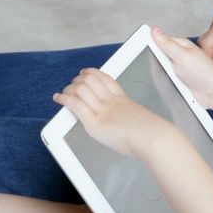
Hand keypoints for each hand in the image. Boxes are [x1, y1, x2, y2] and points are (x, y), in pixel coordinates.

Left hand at [53, 68, 181, 159]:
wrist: (154, 139)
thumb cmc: (153, 136)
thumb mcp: (141, 121)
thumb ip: (131, 121)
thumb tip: (129, 130)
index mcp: (124, 100)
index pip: (106, 78)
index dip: (93, 73)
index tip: (86, 73)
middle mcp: (112, 101)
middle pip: (91, 80)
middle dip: (79, 80)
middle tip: (72, 85)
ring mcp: (103, 110)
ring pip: (81, 88)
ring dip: (69, 89)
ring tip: (64, 93)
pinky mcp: (95, 122)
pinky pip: (76, 104)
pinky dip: (64, 99)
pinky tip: (58, 98)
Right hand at [150, 26, 212, 110]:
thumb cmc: (205, 73)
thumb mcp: (182, 55)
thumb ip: (166, 44)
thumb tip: (154, 29)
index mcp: (179, 44)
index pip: (158, 40)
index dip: (148, 43)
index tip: (139, 47)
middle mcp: (177, 55)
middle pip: (156, 55)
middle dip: (153, 61)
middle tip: (160, 66)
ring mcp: (176, 69)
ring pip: (158, 69)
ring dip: (159, 74)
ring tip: (168, 78)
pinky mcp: (176, 81)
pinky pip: (162, 80)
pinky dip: (163, 83)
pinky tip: (167, 86)